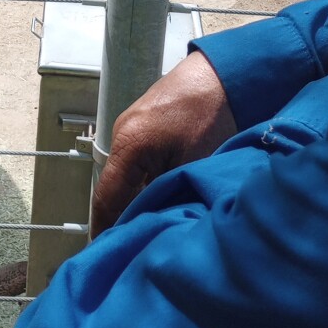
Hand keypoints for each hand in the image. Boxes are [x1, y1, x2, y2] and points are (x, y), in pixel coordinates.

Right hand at [91, 51, 236, 237]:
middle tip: (133, 246)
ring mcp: (133, 127)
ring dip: (135, 201)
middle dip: (120, 219)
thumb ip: (167, 193)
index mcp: (127, 145)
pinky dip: (145, 183)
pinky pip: (138, 163)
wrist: (224, 73)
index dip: (103, 230)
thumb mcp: (191, 163)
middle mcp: (122, 136)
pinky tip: (160, 198)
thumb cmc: (209, 116)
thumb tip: (154, 223)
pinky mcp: (147, 125)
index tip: (106, 255)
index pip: (105, 199)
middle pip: (113, 189)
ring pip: (127, 177)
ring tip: (148, 228)